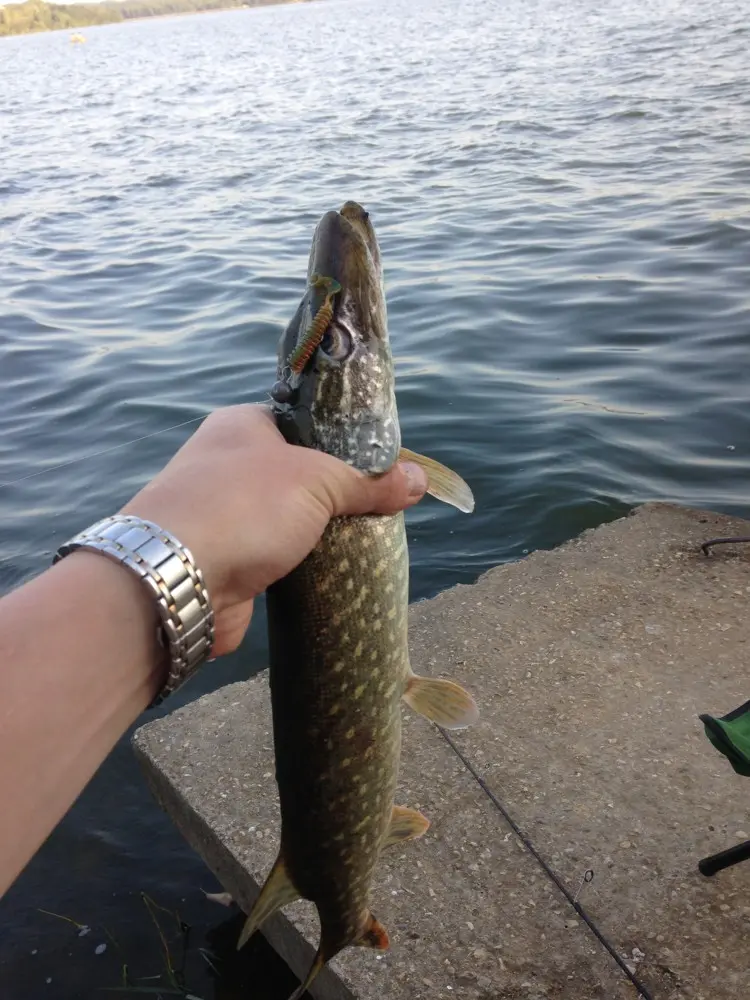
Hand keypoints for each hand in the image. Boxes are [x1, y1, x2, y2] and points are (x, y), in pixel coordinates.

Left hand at [121, 404, 426, 654]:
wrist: (173, 581)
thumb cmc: (243, 507)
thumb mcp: (318, 480)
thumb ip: (369, 480)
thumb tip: (419, 480)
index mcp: (243, 425)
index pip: (302, 422)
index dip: (343, 438)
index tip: (383, 459)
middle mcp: (230, 464)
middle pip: (300, 472)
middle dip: (338, 491)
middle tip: (383, 503)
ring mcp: (227, 515)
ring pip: (291, 517)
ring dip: (322, 531)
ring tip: (370, 536)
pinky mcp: (231, 561)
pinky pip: (280, 556)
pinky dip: (305, 562)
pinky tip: (338, 569)